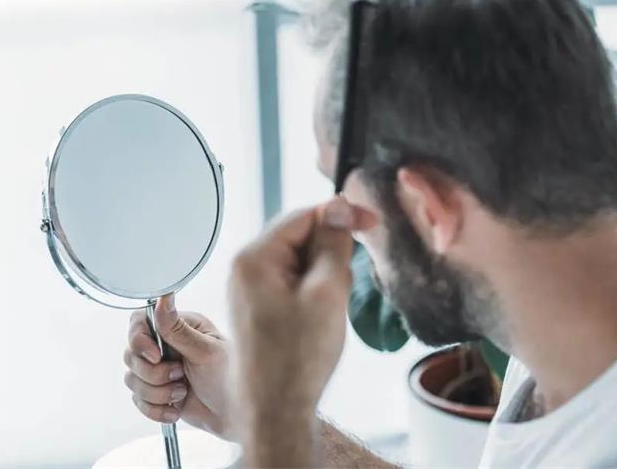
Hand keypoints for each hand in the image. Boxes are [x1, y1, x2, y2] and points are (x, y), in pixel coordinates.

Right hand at [123, 297, 232, 437]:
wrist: (234, 414)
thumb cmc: (230, 378)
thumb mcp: (205, 351)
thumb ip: (178, 329)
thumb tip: (163, 299)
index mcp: (180, 327)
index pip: (140, 322)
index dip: (140, 341)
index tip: (156, 357)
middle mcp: (166, 345)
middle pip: (131, 354)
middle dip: (154, 374)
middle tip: (181, 376)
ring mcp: (159, 369)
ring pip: (132, 379)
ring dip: (157, 393)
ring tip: (183, 393)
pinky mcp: (156, 391)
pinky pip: (138, 400)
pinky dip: (156, 408)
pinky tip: (176, 407)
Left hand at [228, 197, 354, 419]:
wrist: (275, 411)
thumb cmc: (297, 358)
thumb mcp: (327, 292)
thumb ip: (333, 243)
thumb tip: (335, 206)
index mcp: (254, 258)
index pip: (302, 216)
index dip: (339, 215)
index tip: (372, 223)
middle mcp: (244, 269)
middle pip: (298, 236)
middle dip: (330, 251)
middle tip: (350, 280)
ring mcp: (248, 289)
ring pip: (298, 261)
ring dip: (324, 274)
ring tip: (333, 307)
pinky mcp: (257, 307)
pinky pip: (291, 282)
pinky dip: (313, 290)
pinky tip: (322, 315)